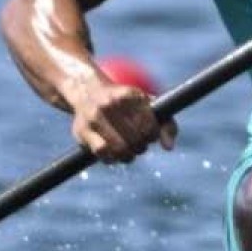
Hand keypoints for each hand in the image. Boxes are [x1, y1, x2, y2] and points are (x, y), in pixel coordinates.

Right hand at [62, 72, 176, 163]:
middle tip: (139, 144)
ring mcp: (94, 117)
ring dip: (128, 156)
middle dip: (141, 146)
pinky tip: (114, 154)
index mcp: (129, 95)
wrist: (88, 92)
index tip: (150, 135)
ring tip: (129, 152)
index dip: (153, 136)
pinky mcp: (82, 131)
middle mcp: (110, 104)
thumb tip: (169, 148)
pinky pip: (102, 153)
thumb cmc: (125, 103)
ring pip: (119, 148)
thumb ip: (166, 125)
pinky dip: (112, 158)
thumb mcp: (147, 105)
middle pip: (136, 139)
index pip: (149, 126)